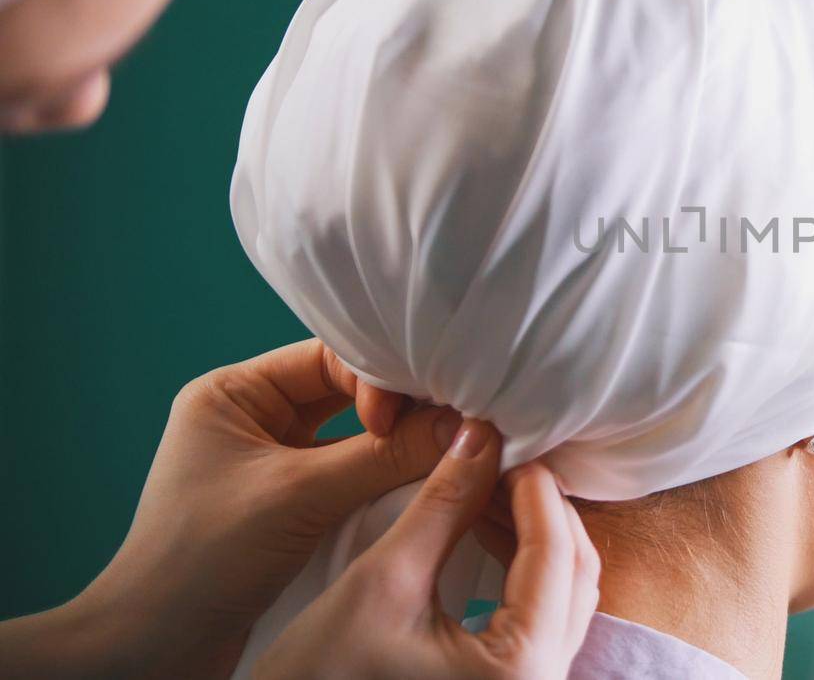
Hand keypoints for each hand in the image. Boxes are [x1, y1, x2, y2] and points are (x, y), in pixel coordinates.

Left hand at [0, 339, 458, 678]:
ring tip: (445, 453)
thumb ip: (384, 456)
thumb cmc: (202, 560)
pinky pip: (350, 475)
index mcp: (233, 394)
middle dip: (399, 410)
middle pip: (347, 393)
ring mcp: (272, 464)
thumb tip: (464, 425)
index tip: (412, 420)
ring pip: (353, 437)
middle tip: (451, 427)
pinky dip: (384, 478)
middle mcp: (252, 419)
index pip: (328, 359)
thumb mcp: (299, 497)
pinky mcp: (289, 506)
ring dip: (395, 446)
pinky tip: (421, 484)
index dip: (380, 381)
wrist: (157, 647)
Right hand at [255, 421, 600, 678]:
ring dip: (532, 534)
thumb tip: (481, 436)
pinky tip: (484, 529)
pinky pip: (538, 615)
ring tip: (488, 484)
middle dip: (540, 507)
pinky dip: (520, 567)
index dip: (533, 487)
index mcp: (522, 668)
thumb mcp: (383, 582)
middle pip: (573, 572)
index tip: (505, 439)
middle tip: (499, 457)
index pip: (555, 553)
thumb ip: (443, 505)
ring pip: (561, 592)